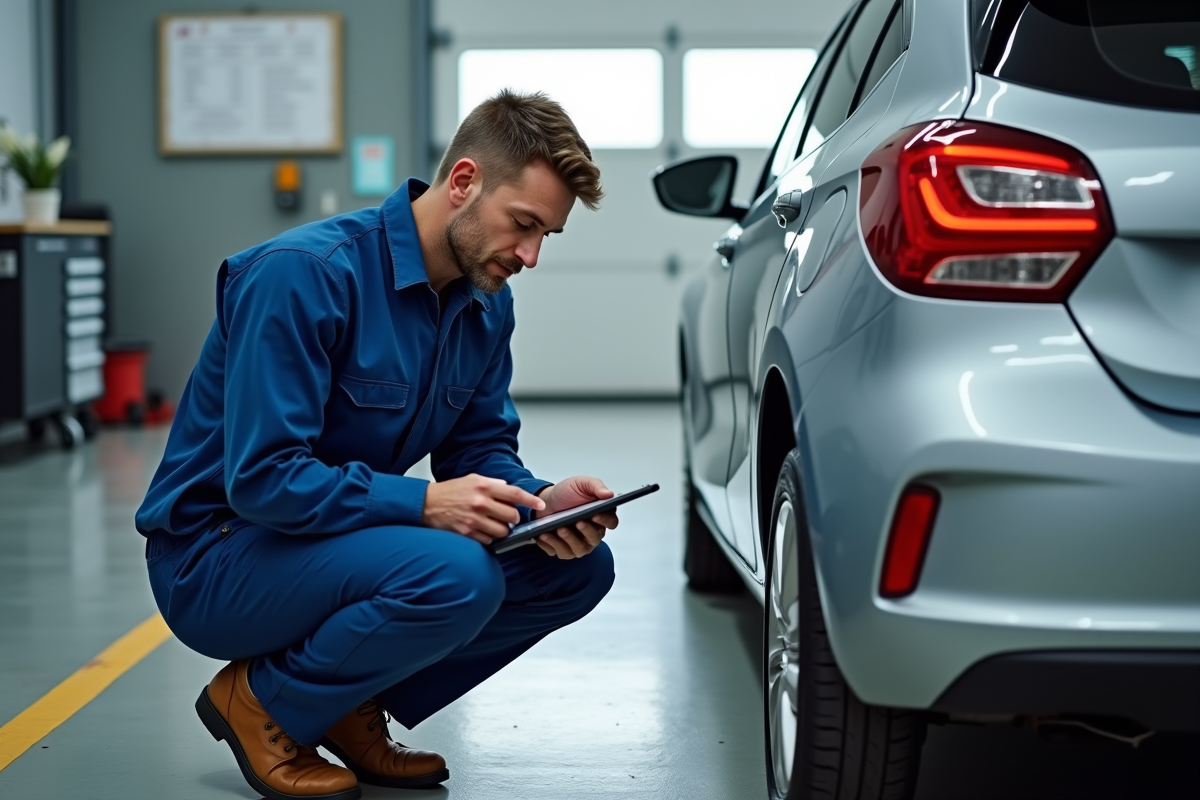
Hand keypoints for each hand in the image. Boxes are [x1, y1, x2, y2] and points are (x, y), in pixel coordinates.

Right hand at [422, 474, 544, 545]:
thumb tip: (509, 489)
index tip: (541, 505)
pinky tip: (482, 530)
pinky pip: (489, 540)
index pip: (515, 494)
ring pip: (503, 531)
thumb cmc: (449, 491)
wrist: (426, 504)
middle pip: (512, 516)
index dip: (531, 500)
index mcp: (483, 486)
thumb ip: (493, 483)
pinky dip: (489, 537)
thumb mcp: (472, 479)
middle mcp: (480, 502)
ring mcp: (474, 519)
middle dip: (513, 518)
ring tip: (493, 524)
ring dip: (502, 530)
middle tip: (507, 517)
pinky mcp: (467, 533)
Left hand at [532, 476, 619, 558]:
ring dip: (569, 539)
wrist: (546, 501)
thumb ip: (596, 486)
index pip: (611, 522)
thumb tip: (609, 494)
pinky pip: (561, 552)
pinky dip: (553, 544)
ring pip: (579, 548)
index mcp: (601, 516)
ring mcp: (579, 544)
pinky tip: (545, 535)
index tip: (596, 514)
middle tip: (578, 522)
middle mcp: (592, 533)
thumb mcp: (581, 483)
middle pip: (595, 538)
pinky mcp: (564, 550)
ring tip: (560, 529)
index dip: (605, 520)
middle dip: (587, 531)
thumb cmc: (567, 493)